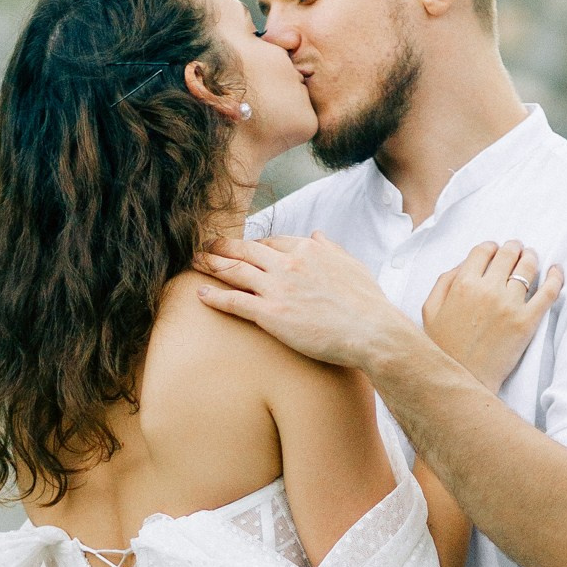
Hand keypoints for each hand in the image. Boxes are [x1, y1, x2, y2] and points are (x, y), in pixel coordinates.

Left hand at [198, 234, 408, 369]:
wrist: (372, 331)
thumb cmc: (367, 304)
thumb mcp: (352, 265)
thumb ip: (331, 248)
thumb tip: (317, 234)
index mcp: (309, 250)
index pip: (272, 242)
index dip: (253, 246)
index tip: (243, 250)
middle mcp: (289, 264)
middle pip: (246, 251)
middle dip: (222, 247)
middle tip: (204, 246)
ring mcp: (278, 288)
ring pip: (235, 271)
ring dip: (211, 265)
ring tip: (194, 262)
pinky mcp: (271, 314)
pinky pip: (235, 302)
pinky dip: (215, 296)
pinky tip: (200, 294)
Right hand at [421, 240, 562, 389]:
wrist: (462, 381)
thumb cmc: (444, 348)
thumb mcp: (430, 310)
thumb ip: (444, 281)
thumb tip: (464, 263)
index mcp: (463, 284)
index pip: (483, 250)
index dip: (491, 248)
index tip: (495, 251)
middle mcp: (487, 289)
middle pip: (508, 254)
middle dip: (513, 249)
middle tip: (517, 251)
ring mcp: (509, 304)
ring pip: (528, 267)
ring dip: (531, 258)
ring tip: (532, 259)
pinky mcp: (527, 322)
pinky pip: (548, 291)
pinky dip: (555, 277)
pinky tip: (556, 271)